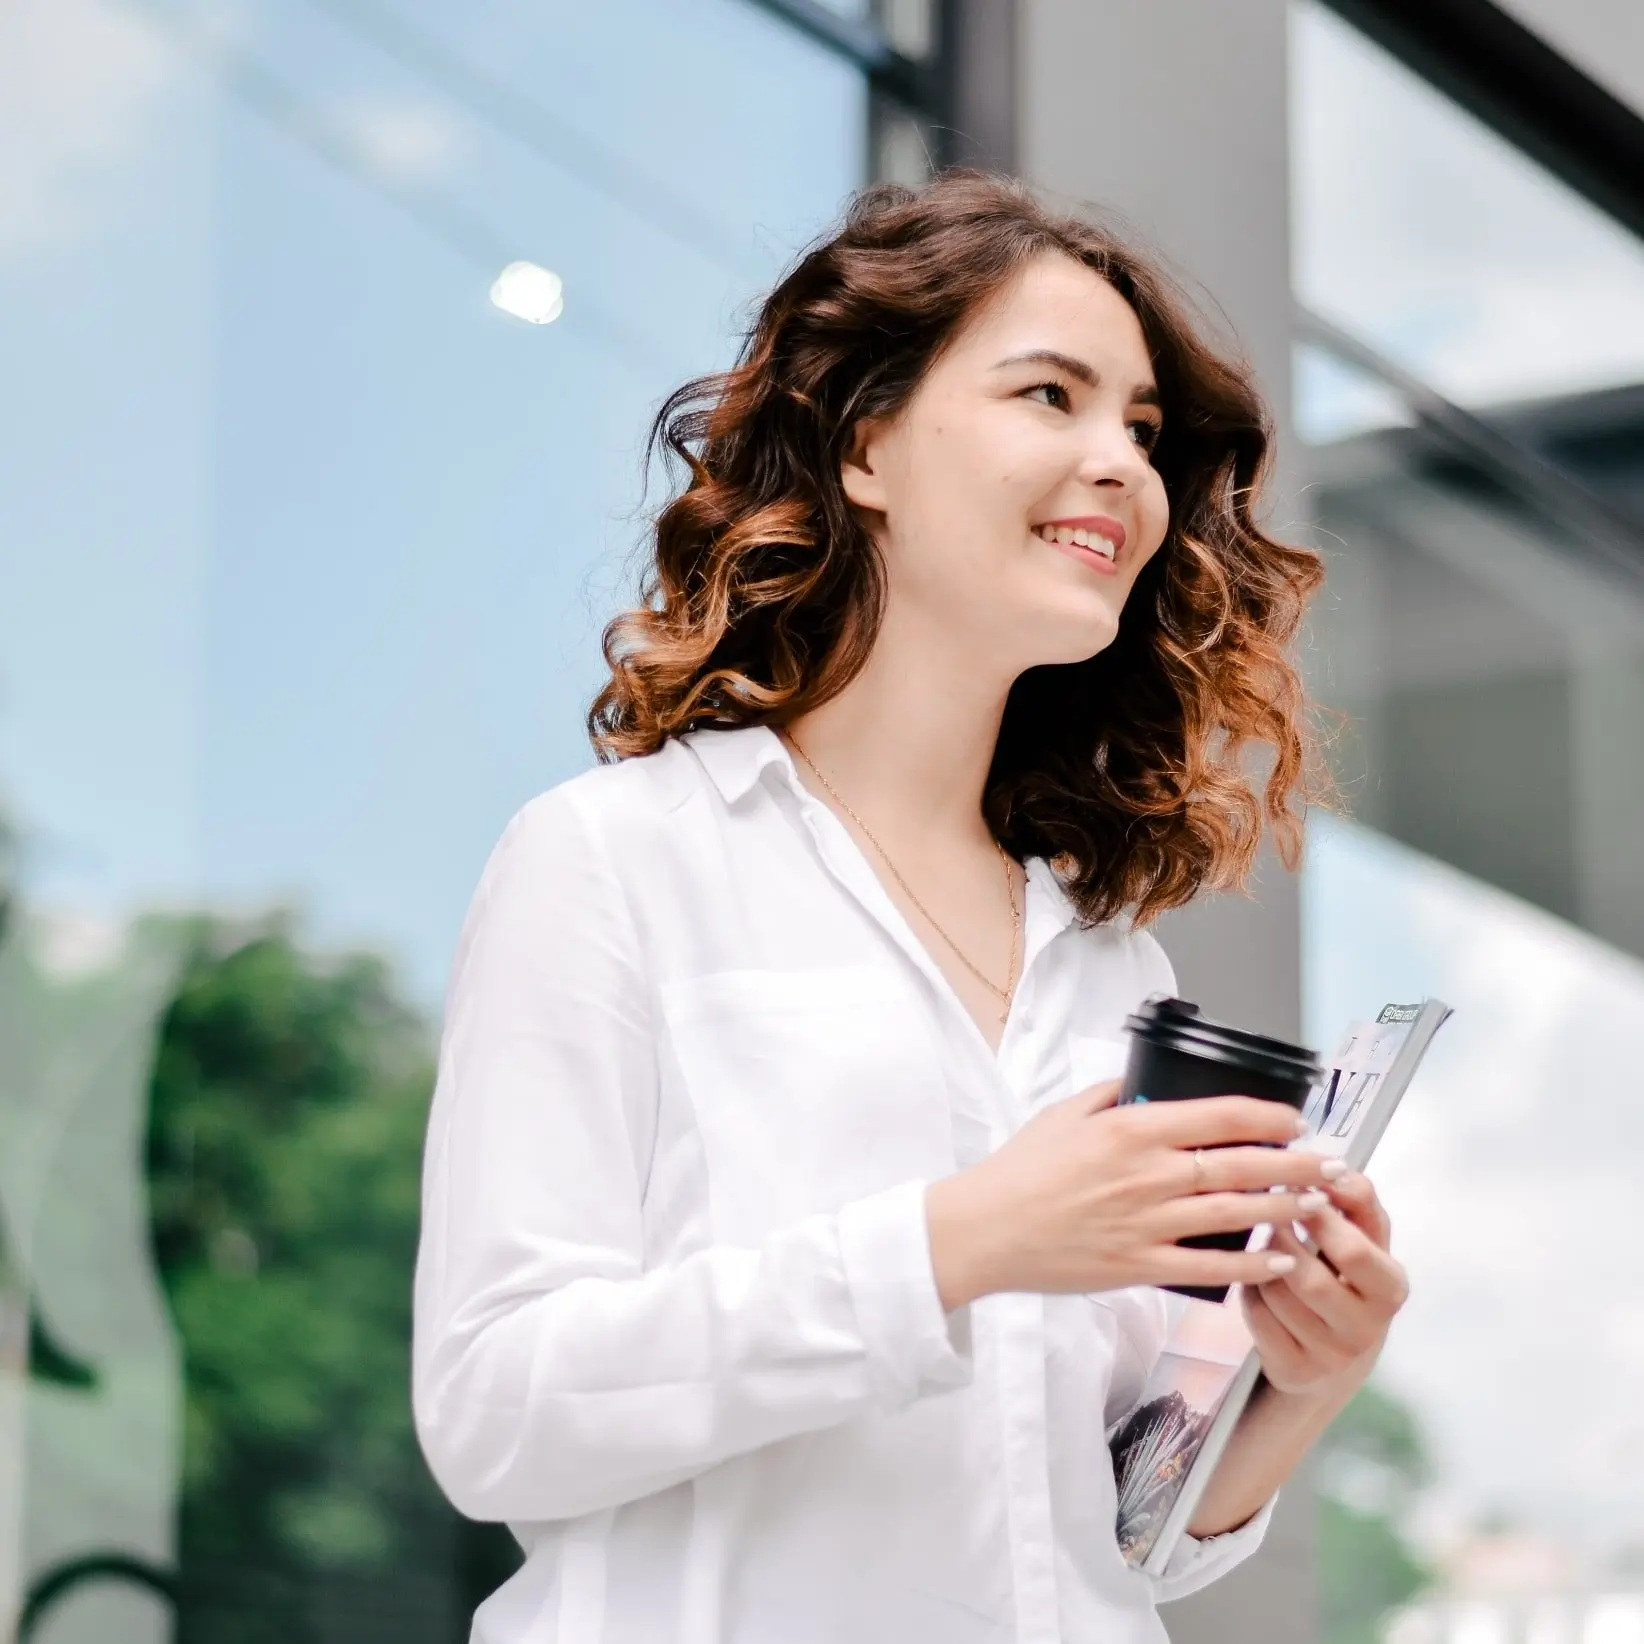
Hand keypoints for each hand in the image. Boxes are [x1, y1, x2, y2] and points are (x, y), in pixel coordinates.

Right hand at [926, 1080, 1342, 1309]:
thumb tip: (1141, 1081)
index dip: (1266, 1117)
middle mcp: (1146, 1174)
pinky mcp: (1138, 1265)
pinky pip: (1207, 1266)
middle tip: (1332, 1163)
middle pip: (1239, 1164)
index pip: (1217, 1116)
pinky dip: (1249, 1263)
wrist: (986, 1229)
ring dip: (1284, 1207)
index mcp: (1130, 1129)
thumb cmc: (1020, 1170)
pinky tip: (1280, 1260)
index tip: (1295, 1120)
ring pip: (1233, 1213)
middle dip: (1294, 1163)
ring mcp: (1146, 1222)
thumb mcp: (1063, 1114)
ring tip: (1319, 1204)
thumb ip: (1109, 1094)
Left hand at [1241, 1169, 1407, 1402]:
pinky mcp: (1296, 1371)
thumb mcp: (1363, 1239)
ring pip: (1276, 1294)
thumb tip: (1334, 1167)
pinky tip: (1256, 1281)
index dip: (1321, 1215)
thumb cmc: (1345, 1277)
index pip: (1355, 1250)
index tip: (1298, 1185)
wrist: (1333, 1354)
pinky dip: (1249, 1291)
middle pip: (1310, 1278)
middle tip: (1270, 1213)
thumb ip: (1355, 1202)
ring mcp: (1331, 1355)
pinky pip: (1257, 1317)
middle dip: (1284, 1240)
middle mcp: (1368, 1328)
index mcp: (1391, 1287)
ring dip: (1262, 1264)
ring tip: (1265, 1247)